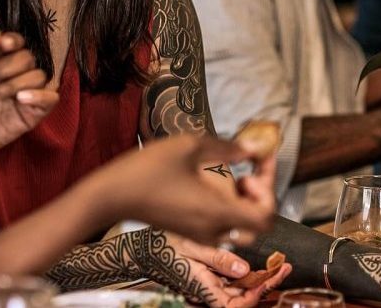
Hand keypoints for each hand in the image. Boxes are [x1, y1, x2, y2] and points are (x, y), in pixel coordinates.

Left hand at [0, 31, 57, 158]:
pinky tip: (20, 99)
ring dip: (13, 84)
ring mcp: (28, 92)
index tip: (3, 45)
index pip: (18, 42)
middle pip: (27, 58)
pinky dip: (39, 95)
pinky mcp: (35, 111)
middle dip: (2, 69)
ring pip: (39, 76)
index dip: (14, 41)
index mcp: (1, 60)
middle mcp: (18, 73)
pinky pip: (51, 98)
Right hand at [88, 134, 276, 245]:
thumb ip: (226, 147)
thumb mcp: (190, 146)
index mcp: (217, 212)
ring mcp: (200, 233)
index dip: (270, 189)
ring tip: (234, 175)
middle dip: (260, 197)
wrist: (111, 195)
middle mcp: (212, 229)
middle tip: (249, 173)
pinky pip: (221, 224)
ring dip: (245, 201)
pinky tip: (214, 181)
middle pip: (257, 225)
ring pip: (240, 226)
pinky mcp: (189, 230)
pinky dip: (228, 205)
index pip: (265, 216)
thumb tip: (254, 147)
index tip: (259, 164)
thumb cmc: (148, 169)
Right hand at [155, 233, 291, 307]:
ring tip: (278, 265)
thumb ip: (219, 259)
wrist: (145, 248)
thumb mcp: (193, 246)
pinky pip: (232, 284)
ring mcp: (209, 288)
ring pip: (240, 292)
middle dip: (266, 285)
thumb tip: (244, 270)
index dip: (257, 295)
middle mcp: (208, 293)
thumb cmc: (165, 245)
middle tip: (284, 267)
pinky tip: (259, 265)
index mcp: (204, 289)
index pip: (236, 306)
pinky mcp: (209, 280)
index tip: (273, 276)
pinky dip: (248, 276)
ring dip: (260, 281)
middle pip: (243, 300)